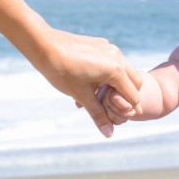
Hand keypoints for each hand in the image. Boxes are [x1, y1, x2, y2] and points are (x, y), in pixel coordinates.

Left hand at [0, 0, 143, 137]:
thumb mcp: (81, 95)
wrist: (43, 44)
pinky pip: (112, 62)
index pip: (133, 95)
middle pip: (135, 82)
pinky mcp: (101, 44)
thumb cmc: (61, 71)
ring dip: (117, 85)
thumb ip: (98, 114)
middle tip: (114, 108)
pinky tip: (91, 83)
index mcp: (115, 70)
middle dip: (127, 96)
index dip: (130, 109)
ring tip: (99, 97)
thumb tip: (109, 134)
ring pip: (123, 71)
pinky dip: (108, 74)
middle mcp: (117, 57)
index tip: (124, 119)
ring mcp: (109, 48)